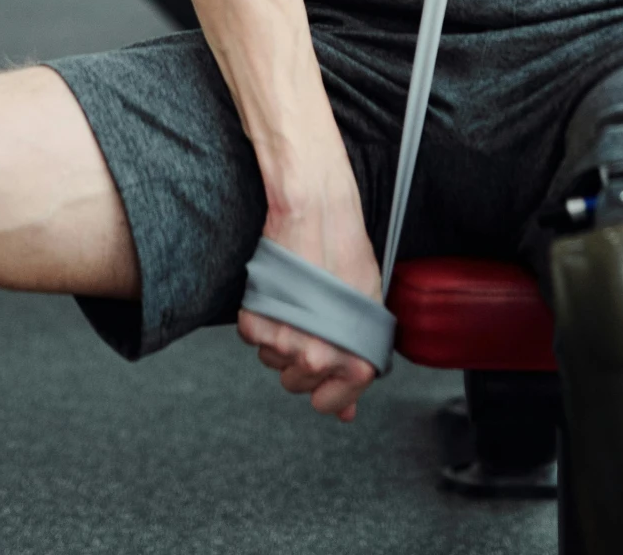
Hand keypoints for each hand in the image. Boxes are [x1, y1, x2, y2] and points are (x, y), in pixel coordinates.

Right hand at [236, 183, 383, 421]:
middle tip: (313, 323)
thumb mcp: (369, 309)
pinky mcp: (256, 321)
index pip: (331, 404)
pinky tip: (278, 295)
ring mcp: (284, 342)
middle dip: (303, 359)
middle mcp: (316, 358)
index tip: (326, 376)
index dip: (329, 392)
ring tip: (297, 302)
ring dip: (282, 338)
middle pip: (297, 383)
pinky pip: (254, 337)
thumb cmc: (348, 252)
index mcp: (350, 360)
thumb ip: (358, 360)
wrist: (317, 212)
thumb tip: (347, 410)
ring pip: (273, 360)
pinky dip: (261, 319)